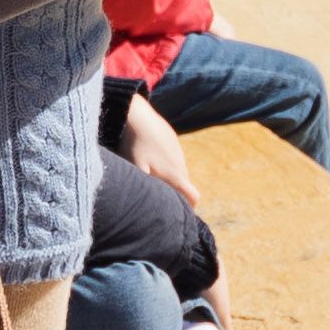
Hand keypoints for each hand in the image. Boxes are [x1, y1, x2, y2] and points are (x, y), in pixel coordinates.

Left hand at [119, 93, 202, 209]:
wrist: (138, 114)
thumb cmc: (136, 145)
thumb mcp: (138, 171)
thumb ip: (146, 191)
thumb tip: (150, 208)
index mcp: (176, 174)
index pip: (194, 196)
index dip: (191, 208)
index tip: (181, 214)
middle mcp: (181, 163)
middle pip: (184, 185)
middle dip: (176, 194)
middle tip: (159, 200)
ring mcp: (178, 150)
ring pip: (177, 171)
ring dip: (170, 178)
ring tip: (151, 178)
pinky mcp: (172, 140)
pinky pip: (172, 158)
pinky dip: (165, 164)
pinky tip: (148, 159)